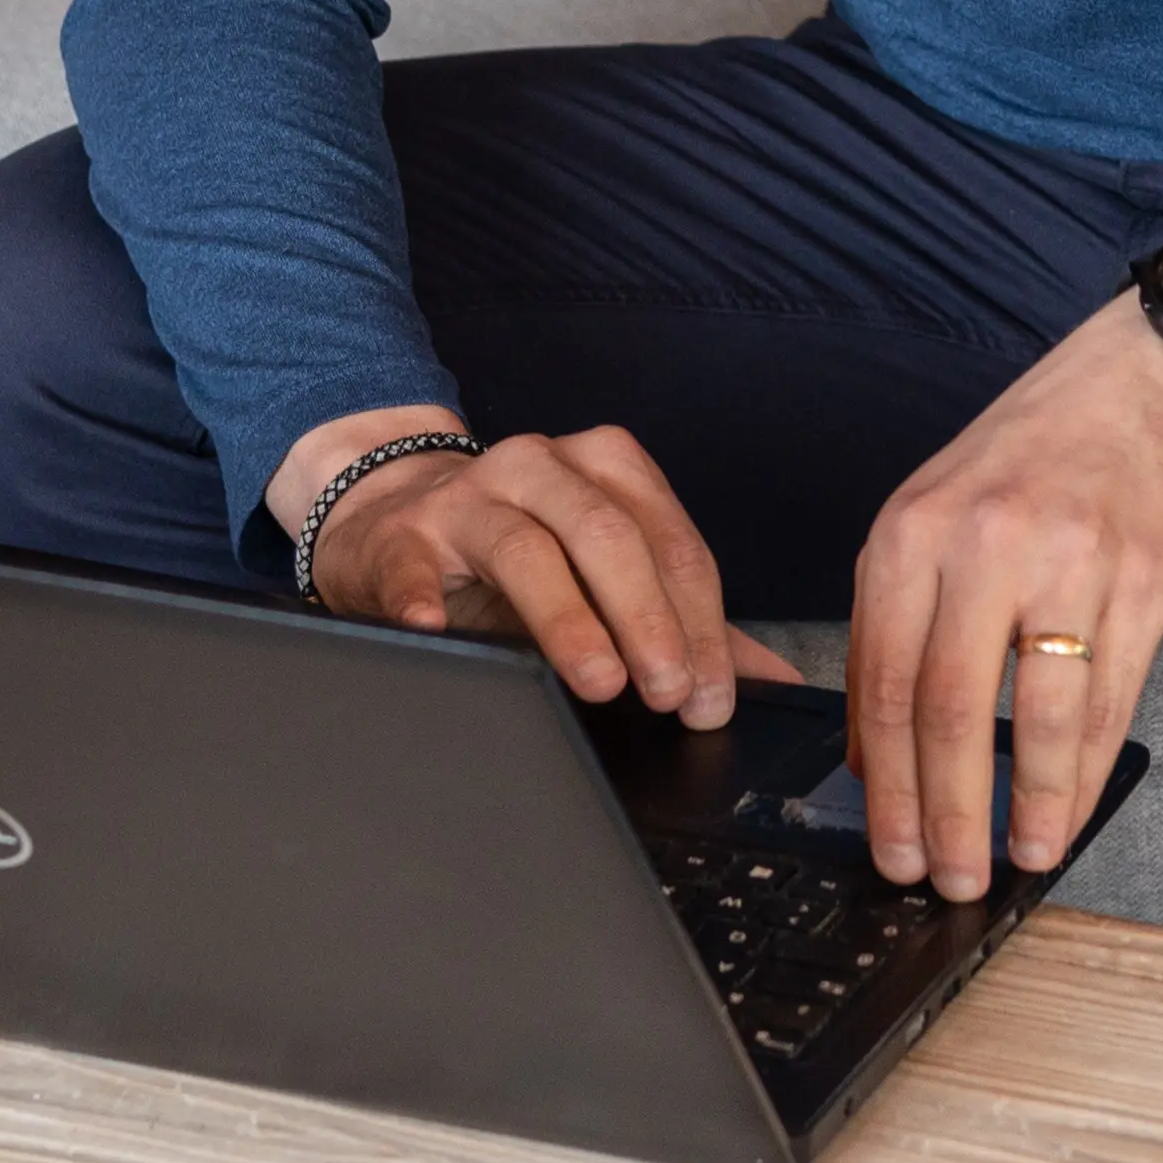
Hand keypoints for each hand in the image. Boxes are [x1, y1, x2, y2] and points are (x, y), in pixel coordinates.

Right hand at [286, 407, 799, 727]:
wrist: (391, 515)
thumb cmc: (514, 552)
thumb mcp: (600, 573)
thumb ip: (680, 619)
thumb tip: (771, 680)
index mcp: (604, 468)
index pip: (670, 543)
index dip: (699, 622)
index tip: (711, 696)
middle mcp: (540, 465)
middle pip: (608, 534)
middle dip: (648, 617)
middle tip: (668, 693)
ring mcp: (466, 496)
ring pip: (525, 546)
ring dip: (567, 617)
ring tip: (598, 678)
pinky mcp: (399, 536)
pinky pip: (412, 565)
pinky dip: (424, 597)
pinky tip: (437, 628)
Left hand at [848, 294, 1162, 900]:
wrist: (1135, 391)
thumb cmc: (1019, 466)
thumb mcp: (926, 521)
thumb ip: (889, 628)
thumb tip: (868, 757)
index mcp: (912, 532)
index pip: (884, 681)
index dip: (885, 785)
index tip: (889, 848)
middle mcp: (985, 544)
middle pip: (950, 709)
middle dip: (945, 815)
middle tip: (947, 880)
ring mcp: (1071, 562)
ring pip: (1040, 717)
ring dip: (1027, 808)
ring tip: (1015, 861)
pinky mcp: (1143, 584)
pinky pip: (1109, 701)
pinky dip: (1084, 772)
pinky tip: (1066, 812)